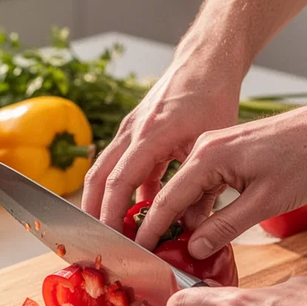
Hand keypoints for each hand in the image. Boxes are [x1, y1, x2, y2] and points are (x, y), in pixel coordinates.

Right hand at [81, 55, 241, 230]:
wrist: (205, 63)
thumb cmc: (212, 98)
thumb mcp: (213, 147)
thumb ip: (204, 191)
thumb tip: (195, 230)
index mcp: (150, 135)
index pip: (119, 182)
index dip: (112, 214)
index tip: (114, 240)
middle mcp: (131, 132)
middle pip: (97, 178)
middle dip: (93, 213)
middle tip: (98, 242)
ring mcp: (129, 130)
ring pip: (104, 171)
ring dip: (103, 202)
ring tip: (110, 231)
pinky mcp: (134, 132)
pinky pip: (121, 165)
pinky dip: (123, 188)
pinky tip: (138, 209)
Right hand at [134, 100, 306, 257]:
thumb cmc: (306, 160)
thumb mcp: (263, 202)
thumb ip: (224, 227)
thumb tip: (195, 249)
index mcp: (207, 156)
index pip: (166, 199)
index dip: (150, 230)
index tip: (137, 253)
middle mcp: (205, 147)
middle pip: (173, 193)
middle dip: (164, 226)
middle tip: (158, 257)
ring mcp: (217, 148)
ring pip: (190, 189)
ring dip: (188, 218)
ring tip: (183, 250)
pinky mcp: (231, 152)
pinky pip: (206, 182)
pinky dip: (204, 205)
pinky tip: (208, 228)